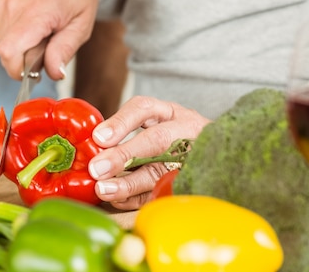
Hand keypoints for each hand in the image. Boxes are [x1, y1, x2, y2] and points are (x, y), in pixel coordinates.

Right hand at [0, 0, 100, 79]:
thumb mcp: (81, 24)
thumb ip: (65, 50)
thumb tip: (53, 73)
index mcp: (34, 11)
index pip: (9, 53)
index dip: (20, 71)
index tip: (36, 71)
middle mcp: (10, 5)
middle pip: (8, 54)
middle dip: (27, 57)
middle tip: (48, 39)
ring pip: (4, 46)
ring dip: (22, 45)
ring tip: (40, 27)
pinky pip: (0, 34)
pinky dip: (15, 34)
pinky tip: (30, 20)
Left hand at [87, 96, 210, 209]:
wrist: (215, 152)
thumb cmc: (175, 136)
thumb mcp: (154, 121)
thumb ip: (124, 129)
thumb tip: (93, 144)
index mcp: (171, 113)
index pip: (144, 108)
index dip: (121, 123)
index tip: (99, 137)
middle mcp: (185, 132)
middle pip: (156, 140)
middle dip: (124, 155)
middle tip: (97, 168)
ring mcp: (191, 158)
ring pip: (160, 171)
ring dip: (129, 183)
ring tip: (104, 189)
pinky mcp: (190, 183)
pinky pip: (163, 192)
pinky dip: (137, 198)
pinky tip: (118, 199)